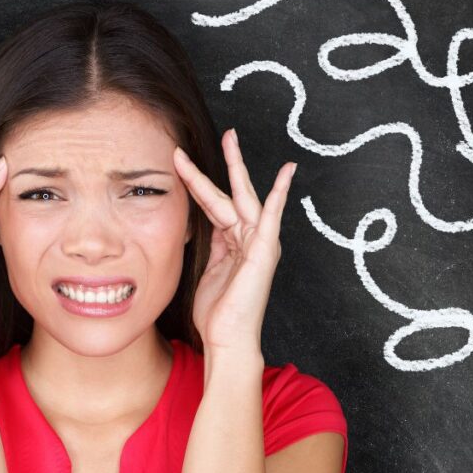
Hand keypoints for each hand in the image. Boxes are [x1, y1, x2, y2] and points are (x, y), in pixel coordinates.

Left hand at [173, 128, 295, 359]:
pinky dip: (279, 193)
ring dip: (235, 167)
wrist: (228, 339)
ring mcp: (259, 244)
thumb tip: (205, 227)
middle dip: (227, 163)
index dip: (200, 182)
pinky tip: (286, 172)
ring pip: (243, 197)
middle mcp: (249, 239)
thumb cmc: (218, 313)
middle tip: (226, 133)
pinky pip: (271, 217)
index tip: (185, 162)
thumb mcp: (208, 271)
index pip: (215, 204)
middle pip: (232, 192)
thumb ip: (211, 247)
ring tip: (231, 138)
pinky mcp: (265, 251)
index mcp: (233, 243)